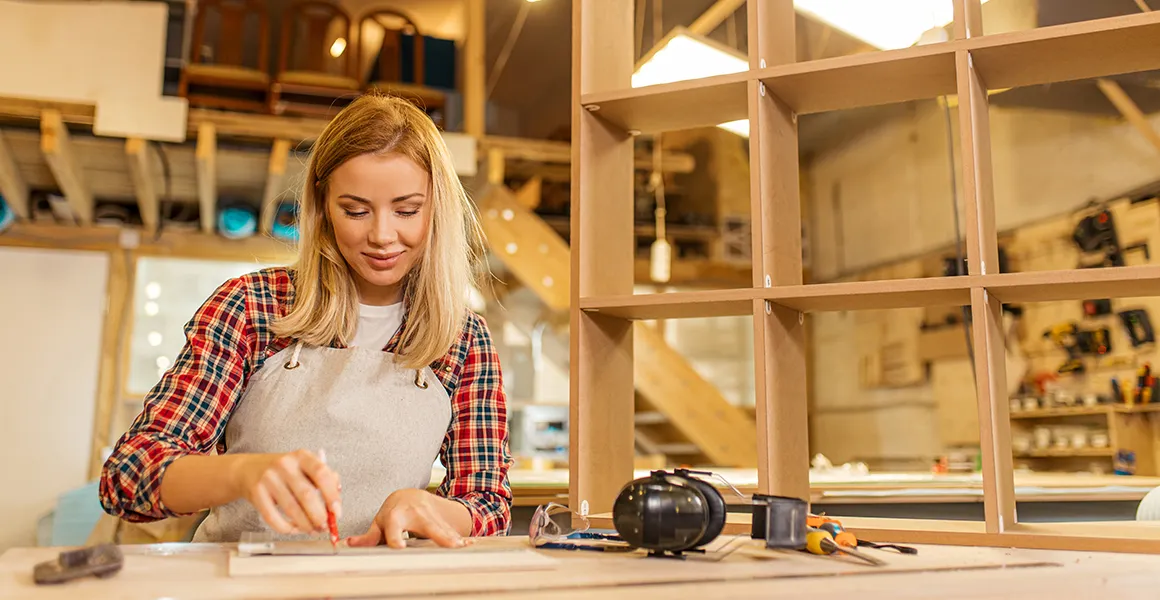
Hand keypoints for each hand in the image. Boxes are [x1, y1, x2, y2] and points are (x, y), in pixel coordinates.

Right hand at [231, 450, 341, 534]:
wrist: (248, 469)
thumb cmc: (284, 471)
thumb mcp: (304, 466)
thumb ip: (324, 478)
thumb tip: (337, 500)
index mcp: (302, 456)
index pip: (321, 473)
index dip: (332, 495)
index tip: (337, 512)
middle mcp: (285, 465)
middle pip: (307, 495)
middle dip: (319, 516)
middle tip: (325, 526)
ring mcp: (269, 478)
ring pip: (292, 509)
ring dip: (305, 525)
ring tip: (312, 530)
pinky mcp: (256, 493)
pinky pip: (273, 517)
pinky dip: (286, 528)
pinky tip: (294, 529)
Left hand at [346, 489, 468, 548]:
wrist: (409, 496)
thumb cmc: (392, 513)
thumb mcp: (380, 523)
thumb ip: (368, 537)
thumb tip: (349, 543)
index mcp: (396, 515)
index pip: (395, 528)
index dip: (396, 537)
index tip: (401, 547)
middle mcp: (415, 513)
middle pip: (427, 525)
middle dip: (438, 534)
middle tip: (448, 545)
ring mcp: (430, 515)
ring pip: (442, 526)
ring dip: (453, 537)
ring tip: (462, 546)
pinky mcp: (440, 519)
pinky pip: (450, 529)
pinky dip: (459, 536)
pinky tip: (468, 544)